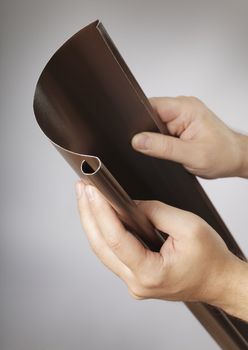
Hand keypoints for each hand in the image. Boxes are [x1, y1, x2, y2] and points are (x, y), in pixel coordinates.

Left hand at [76, 181, 235, 304]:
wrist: (219, 280)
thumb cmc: (210, 259)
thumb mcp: (188, 226)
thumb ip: (156, 212)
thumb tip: (131, 205)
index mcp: (151, 273)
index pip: (116, 239)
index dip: (101, 211)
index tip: (92, 191)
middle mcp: (137, 282)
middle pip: (101, 245)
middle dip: (88, 213)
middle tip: (82, 189)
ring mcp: (134, 282)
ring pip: (103, 250)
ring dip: (92, 222)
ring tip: (86, 198)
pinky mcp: (135, 276)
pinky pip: (112, 253)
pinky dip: (104, 232)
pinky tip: (99, 216)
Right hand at [131, 96, 247, 178]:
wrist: (235, 158)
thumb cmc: (222, 155)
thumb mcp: (192, 155)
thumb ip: (163, 148)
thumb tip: (138, 141)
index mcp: (186, 108)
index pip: (151, 106)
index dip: (139, 121)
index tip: (136, 138)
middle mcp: (183, 107)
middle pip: (150, 114)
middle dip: (148, 133)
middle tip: (161, 148)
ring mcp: (181, 115)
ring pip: (155, 123)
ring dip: (157, 138)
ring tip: (171, 149)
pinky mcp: (180, 123)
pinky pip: (162, 129)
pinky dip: (162, 141)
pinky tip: (171, 149)